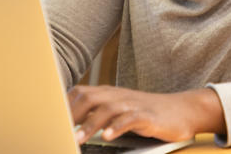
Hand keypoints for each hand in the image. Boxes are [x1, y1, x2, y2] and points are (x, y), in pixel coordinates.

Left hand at [68, 85, 225, 143]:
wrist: (183, 110)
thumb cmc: (148, 114)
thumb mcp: (120, 112)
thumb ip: (98, 115)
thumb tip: (71, 126)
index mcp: (109, 94)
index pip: (80, 93)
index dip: (62, 105)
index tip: (47, 120)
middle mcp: (118, 96)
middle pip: (89, 97)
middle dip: (71, 114)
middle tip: (57, 130)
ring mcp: (133, 104)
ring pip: (107, 108)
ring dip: (90, 124)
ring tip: (77, 139)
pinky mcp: (148, 115)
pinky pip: (130, 118)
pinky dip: (117, 126)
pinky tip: (107, 136)